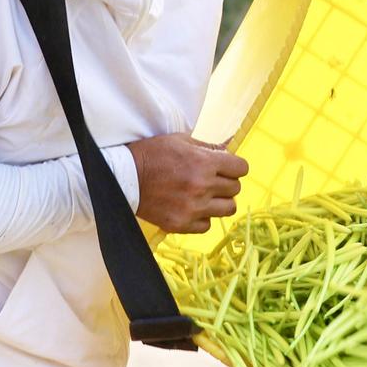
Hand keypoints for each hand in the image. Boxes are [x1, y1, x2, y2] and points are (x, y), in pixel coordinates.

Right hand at [127, 133, 248, 232]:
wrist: (124, 177)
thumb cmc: (153, 154)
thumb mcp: (181, 140)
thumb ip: (208, 146)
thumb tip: (230, 150)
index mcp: (204, 162)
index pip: (242, 168)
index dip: (235, 167)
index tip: (227, 168)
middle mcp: (202, 186)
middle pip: (236, 189)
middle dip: (227, 182)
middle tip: (213, 180)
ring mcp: (193, 207)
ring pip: (228, 209)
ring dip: (220, 202)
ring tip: (206, 196)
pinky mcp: (181, 224)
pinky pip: (207, 225)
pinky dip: (203, 217)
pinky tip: (192, 208)